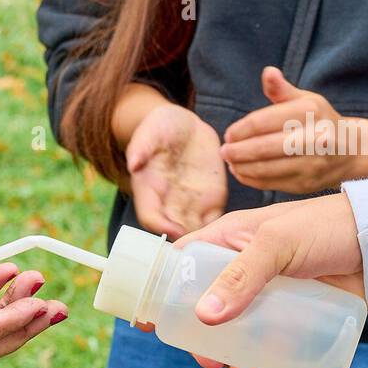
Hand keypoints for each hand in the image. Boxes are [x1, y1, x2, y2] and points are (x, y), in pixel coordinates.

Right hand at [126, 103, 226, 238]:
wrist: (184, 126)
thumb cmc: (161, 127)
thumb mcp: (149, 132)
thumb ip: (141, 147)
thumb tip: (133, 163)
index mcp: (149, 190)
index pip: (151, 218)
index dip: (162, 227)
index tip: (175, 229)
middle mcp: (168, 203)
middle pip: (176, 230)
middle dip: (188, 238)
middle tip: (203, 241)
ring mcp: (191, 203)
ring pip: (198, 229)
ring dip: (207, 236)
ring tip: (222, 238)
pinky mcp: (211, 198)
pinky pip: (217, 218)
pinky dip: (224, 226)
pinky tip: (234, 224)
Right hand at [158, 194, 365, 367]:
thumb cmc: (324, 227)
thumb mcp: (276, 245)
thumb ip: (242, 277)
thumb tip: (204, 318)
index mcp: (226, 242)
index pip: (179, 265)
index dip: (159, 292)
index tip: (149, 324)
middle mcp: (241, 269)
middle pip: (205, 308)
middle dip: (202, 340)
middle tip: (208, 360)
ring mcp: (268, 294)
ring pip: (237, 332)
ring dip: (236, 357)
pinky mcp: (295, 315)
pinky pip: (273, 344)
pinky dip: (270, 363)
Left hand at [222, 67, 367, 192]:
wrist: (351, 151)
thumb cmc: (320, 121)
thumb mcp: (305, 100)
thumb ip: (281, 90)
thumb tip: (268, 72)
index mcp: (310, 112)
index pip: (265, 121)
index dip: (241, 129)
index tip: (228, 134)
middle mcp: (314, 138)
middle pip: (264, 147)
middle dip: (238, 151)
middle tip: (223, 151)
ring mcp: (311, 164)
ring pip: (266, 168)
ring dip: (241, 166)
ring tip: (230, 161)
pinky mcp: (306, 184)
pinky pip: (271, 184)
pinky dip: (251, 179)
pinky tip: (241, 172)